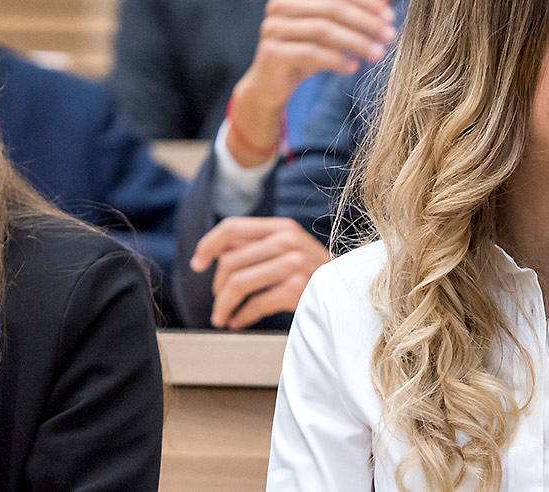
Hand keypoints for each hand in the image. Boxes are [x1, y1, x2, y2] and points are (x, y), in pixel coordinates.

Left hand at [190, 216, 331, 328]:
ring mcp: (294, 264)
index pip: (232, 228)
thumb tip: (215, 252)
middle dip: (217, 287)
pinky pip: (255, 304)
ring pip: (238, 284)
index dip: (208, 245)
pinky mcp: (297, 289)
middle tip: (217, 303)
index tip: (196, 264)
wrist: (351, 291)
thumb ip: (256, 246)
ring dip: (223, 305)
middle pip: (230, 261)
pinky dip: (240, 316)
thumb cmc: (314, 274)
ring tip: (221, 317)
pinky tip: (237, 322)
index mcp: (281, 227)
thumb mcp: (288, 249)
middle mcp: (287, 240)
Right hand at [225, 0, 396, 165]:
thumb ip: (358, 5)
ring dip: (355, 42)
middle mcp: (278, 4)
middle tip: (390, 37)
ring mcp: (272, 27)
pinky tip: (353, 67)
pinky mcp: (271, 52)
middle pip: (331, 8)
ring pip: (322, 30)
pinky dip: (335, 60)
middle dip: (365, 22)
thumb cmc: (305, 49)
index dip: (366, 2)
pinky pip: (310, 53)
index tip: (390, 18)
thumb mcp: (333, 27)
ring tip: (377, 54)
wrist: (273, 84)